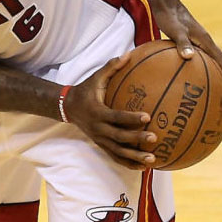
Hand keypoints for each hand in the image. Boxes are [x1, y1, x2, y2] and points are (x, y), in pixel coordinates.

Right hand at [68, 55, 158, 170]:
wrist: (68, 108)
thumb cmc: (86, 90)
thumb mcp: (96, 77)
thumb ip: (112, 67)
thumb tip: (129, 54)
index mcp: (97, 112)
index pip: (115, 117)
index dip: (130, 118)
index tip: (147, 116)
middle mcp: (98, 129)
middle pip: (118, 137)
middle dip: (136, 140)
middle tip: (154, 138)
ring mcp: (99, 139)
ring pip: (118, 152)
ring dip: (134, 157)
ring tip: (152, 160)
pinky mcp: (101, 145)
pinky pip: (115, 157)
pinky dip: (129, 163)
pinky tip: (144, 168)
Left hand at [149, 0, 221, 91]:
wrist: (165, 4)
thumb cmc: (169, 17)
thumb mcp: (175, 30)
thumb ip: (182, 43)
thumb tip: (188, 57)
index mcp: (205, 41)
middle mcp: (204, 42)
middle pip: (219, 62)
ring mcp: (197, 41)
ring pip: (209, 60)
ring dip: (213, 73)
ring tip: (210, 87)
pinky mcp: (188, 41)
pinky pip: (197, 57)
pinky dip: (196, 67)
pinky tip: (186, 76)